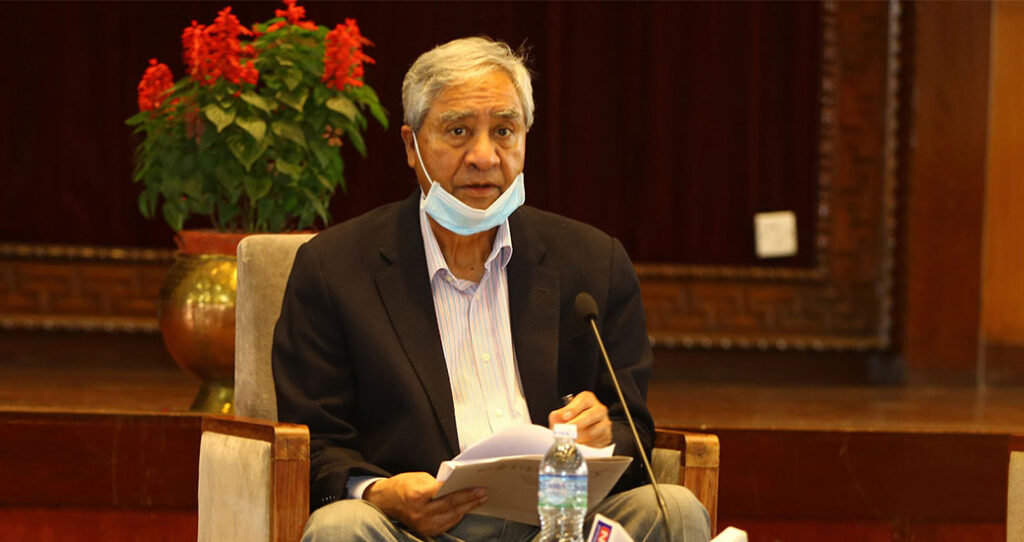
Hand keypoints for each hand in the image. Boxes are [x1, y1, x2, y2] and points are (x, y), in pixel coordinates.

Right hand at [362, 472, 486, 536]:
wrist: (384, 501)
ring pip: (451, 517)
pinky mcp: (425, 531)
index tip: (477, 486)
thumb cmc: (401, 486)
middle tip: (483, 493)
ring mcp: (422, 525)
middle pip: (450, 506)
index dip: (463, 491)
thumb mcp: (418, 478)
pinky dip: (458, 516)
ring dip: (467, 508)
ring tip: (479, 500)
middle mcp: (419, 513)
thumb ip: (437, 483)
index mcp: (416, 496)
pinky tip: (466, 509)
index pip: (445, 493)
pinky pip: (446, 525)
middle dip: (469, 499)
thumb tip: (456, 485)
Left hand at [547, 390, 612, 447]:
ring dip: (579, 438)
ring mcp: (605, 423)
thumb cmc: (573, 418)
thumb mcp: (563, 413)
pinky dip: (586, 445)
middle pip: (591, 415)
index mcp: (588, 399)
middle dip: (576, 424)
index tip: (564, 417)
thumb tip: (555, 418)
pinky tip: (579, 444)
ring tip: (570, 439)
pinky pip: (596, 443)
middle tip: (566, 431)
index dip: (573, 409)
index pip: (583, 400)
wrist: (583, 428)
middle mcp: (599, 409)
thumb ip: (558, 415)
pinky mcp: (606, 436)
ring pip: (593, 431)